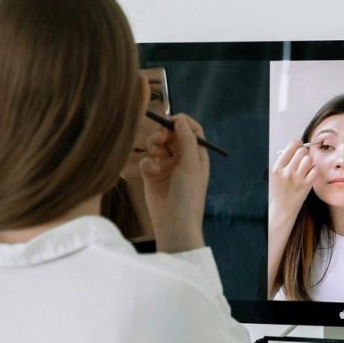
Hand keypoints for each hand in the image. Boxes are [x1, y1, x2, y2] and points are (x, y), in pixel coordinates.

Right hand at [139, 113, 208, 252]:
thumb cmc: (188, 196)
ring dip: (154, 145)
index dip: (182, 122)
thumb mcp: (191, 165)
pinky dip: (147, 162)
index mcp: (197, 155)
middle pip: (172, 135)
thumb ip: (186, 140)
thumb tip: (180, 119)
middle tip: (158, 138)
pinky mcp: (152, 176)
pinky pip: (147, 160)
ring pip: (157, 145)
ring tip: (155, 154)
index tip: (171, 120)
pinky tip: (152, 172)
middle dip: (163, 133)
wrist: (174, 223)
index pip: (192, 130)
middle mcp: (182, 159)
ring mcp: (166, 167)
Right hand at [269, 141, 317, 223]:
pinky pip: (316, 169)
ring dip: (309, 161)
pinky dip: (314, 170)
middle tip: (302, 159)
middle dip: (304, 153)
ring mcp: (297, 179)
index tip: (299, 146)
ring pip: (309, 159)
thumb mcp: (276, 173)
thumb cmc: (280, 189)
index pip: (292, 146)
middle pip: (302, 151)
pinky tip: (309, 173)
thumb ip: (285, 159)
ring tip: (306, 166)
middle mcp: (287, 173)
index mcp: (277, 168)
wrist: (283, 207)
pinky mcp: (306, 185)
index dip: (297, 144)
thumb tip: (298, 144)